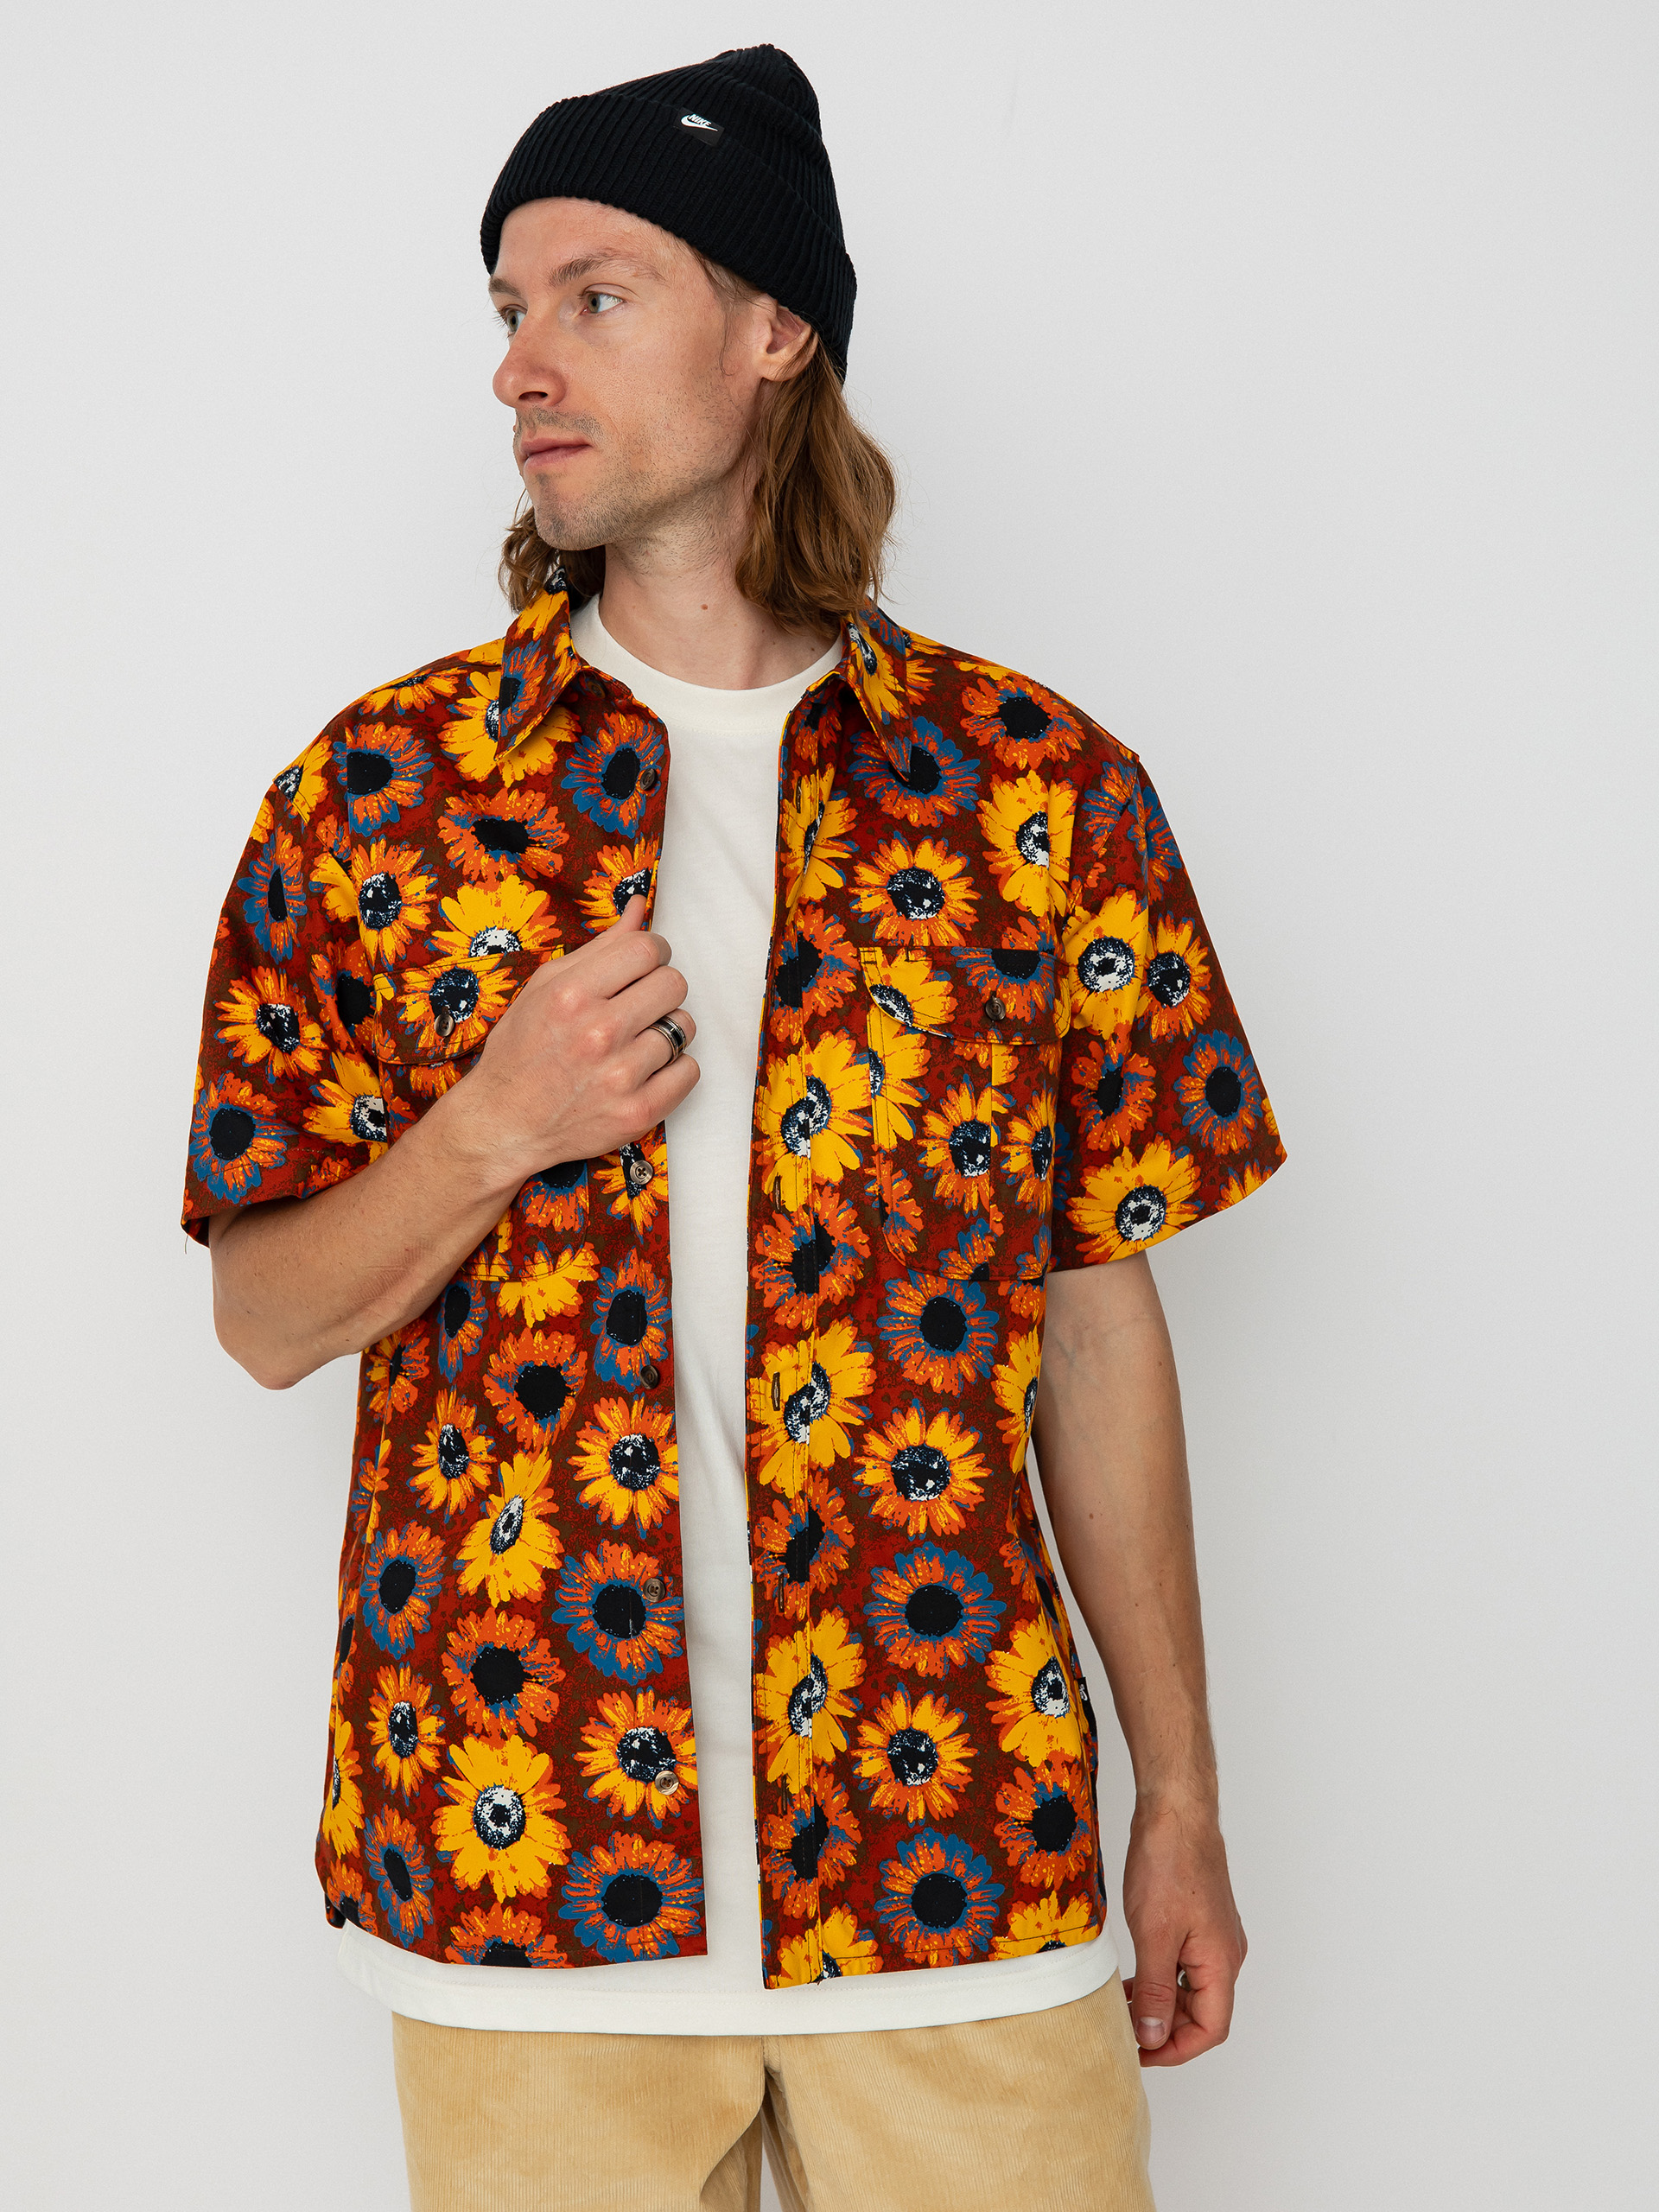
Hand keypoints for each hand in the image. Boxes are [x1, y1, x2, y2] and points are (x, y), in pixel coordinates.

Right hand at [454, 895, 698, 1184]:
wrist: (504, 1123)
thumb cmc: (522, 1051)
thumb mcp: (546, 987)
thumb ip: (600, 948)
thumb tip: (640, 908)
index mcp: (572, 994)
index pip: (647, 948)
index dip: (652, 953)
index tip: (643, 966)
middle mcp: (597, 1033)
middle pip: (674, 984)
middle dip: (660, 989)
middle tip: (637, 1006)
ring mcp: (620, 1075)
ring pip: (684, 1027)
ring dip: (665, 1031)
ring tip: (634, 1042)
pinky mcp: (637, 1111)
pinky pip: (690, 1071)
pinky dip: (674, 1069)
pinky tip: (645, 1070)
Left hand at [1120, 1794, 1246, 2065]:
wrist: (1176, 1809)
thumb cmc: (1169, 1863)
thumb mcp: (1154, 1935)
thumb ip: (1156, 1990)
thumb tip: (1154, 2038)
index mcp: (1221, 1963)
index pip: (1210, 2030)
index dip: (1174, 2050)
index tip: (1138, 2051)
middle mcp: (1225, 1954)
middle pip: (1203, 2013)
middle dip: (1165, 2028)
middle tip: (1123, 2028)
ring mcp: (1214, 1935)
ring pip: (1193, 1989)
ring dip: (1161, 2003)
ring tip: (1123, 2003)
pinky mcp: (1200, 1919)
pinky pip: (1185, 1964)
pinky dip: (1162, 1977)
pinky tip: (1134, 1973)